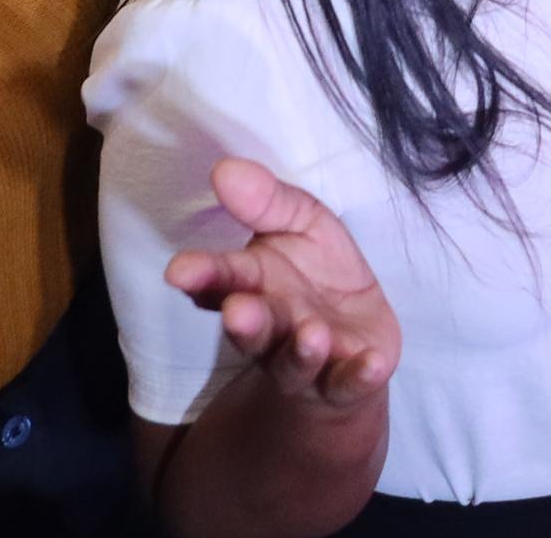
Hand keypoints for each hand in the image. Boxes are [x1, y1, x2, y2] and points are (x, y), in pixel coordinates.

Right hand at [161, 159, 397, 411]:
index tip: (179, 270)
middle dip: (245, 321)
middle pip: (254, 329)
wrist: (353, 337)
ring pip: (294, 361)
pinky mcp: (347, 380)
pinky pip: (350, 383)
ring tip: (311, 333)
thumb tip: (224, 169)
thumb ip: (267, 201)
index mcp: (253, 286)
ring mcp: (308, 361)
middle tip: (236, 311)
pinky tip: (371, 363)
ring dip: (300, 351)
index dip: (203, 275)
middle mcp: (273, 329)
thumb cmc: (316, 274)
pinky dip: (359, 376)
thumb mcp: (302, 222)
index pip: (224, 280)